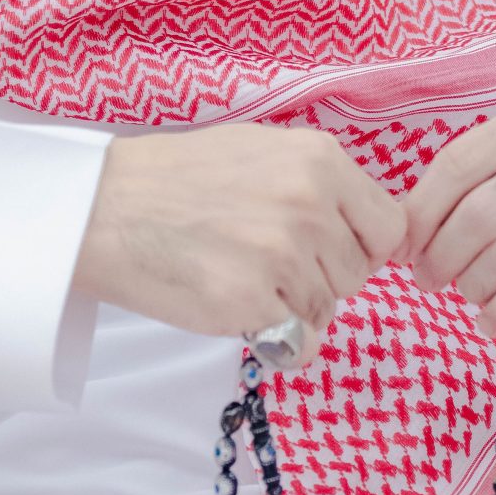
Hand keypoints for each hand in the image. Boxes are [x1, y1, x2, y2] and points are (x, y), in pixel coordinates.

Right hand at [72, 126, 405, 365]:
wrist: (104, 207)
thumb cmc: (177, 179)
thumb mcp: (263, 151)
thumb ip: (322, 184)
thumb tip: (372, 230)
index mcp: (321, 159)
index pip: (391, 226)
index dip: (365, 247)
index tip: (334, 253)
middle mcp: (310, 203)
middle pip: (358, 273)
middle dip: (322, 278)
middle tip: (263, 261)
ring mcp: (283, 253)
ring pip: (328, 309)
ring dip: (293, 307)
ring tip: (238, 275)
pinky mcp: (252, 301)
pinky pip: (300, 343)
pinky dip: (275, 338)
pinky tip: (234, 305)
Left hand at [403, 94, 495, 335]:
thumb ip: (487, 185)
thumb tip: (405, 229)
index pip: (458, 162)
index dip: (421, 213)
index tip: (404, 249)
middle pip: (479, 209)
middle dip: (442, 254)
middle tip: (431, 282)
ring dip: (474, 284)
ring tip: (471, 299)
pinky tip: (493, 322)